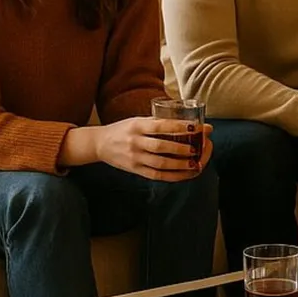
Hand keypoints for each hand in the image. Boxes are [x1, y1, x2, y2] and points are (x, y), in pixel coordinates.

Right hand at [93, 117, 212, 181]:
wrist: (100, 144)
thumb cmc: (124, 130)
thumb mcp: (137, 121)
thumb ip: (157, 122)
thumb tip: (188, 123)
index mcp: (137, 126)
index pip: (160, 126)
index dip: (179, 127)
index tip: (196, 127)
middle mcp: (135, 142)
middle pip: (161, 146)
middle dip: (182, 148)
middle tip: (198, 148)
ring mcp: (135, 158)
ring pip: (160, 163)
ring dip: (180, 164)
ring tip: (195, 163)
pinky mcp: (135, 170)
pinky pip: (157, 175)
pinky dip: (173, 176)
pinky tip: (186, 174)